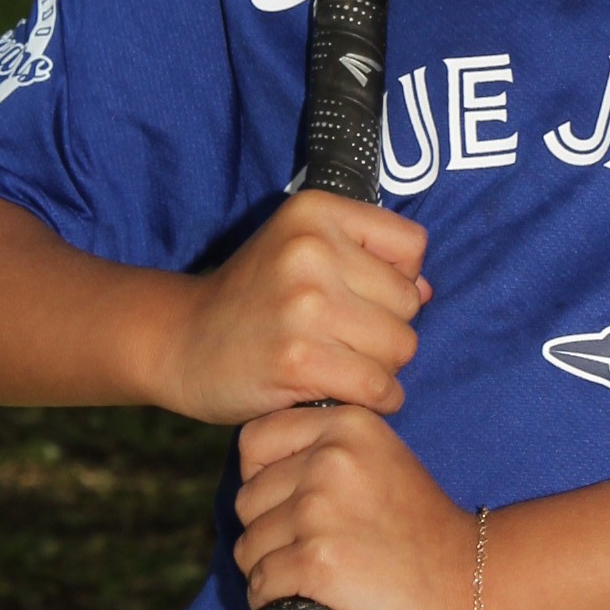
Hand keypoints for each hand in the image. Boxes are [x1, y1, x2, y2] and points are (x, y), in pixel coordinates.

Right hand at [155, 190, 429, 424]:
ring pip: (400, 346)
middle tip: (344, 339)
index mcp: (315, 211)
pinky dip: (375, 398)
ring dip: (381, 367)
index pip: (411, 245)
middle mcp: (311, 249)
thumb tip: (427, 290)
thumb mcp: (302, 250)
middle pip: (410, 301)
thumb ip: (368, 258)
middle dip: (388, 328)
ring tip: (341, 363)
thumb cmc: (255, 298)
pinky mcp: (298, 359)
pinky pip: (378, 385)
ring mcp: (304, 304)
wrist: (182, 342)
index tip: (360, 296)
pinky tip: (346, 392)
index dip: (397, 278)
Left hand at [234, 405, 475, 609]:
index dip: (261, 479)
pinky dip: (272, 603)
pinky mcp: (317, 561)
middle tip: (308, 551)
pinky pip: (261, 585)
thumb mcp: (382, 461)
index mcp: (348, 425)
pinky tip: (302, 602)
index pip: (255, 442)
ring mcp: (321, 510)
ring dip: (269, 571)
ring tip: (311, 579)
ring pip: (249, 547)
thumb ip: (329, 451)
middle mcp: (330, 460)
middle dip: (267, 532)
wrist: (470, 582)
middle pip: (248, 500)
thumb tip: (261, 471)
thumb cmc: (423, 531)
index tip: (287, 504)